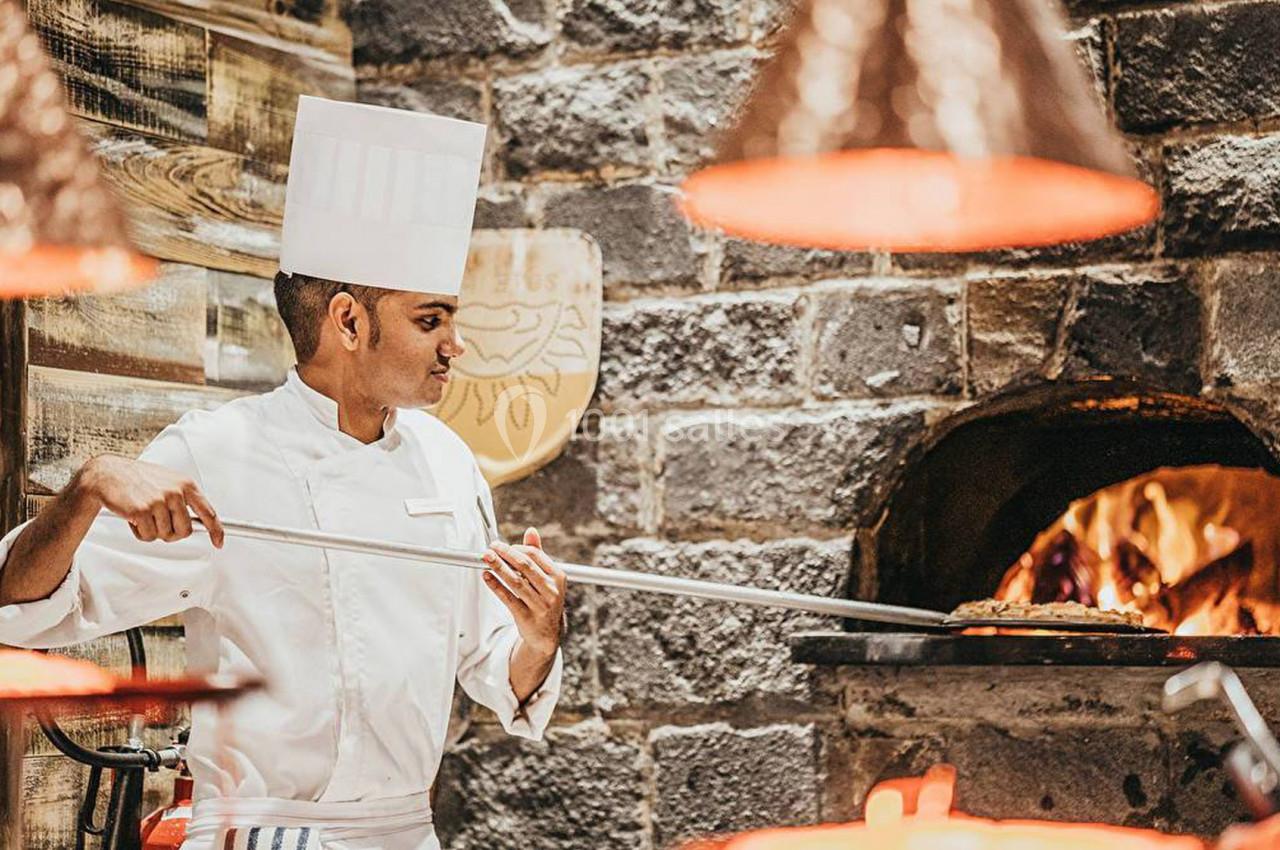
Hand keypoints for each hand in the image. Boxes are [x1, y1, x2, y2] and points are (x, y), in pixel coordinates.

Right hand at [78, 455, 224, 547]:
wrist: (109, 473)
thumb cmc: (139, 478)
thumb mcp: (169, 482)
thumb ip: (184, 499)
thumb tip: (200, 522)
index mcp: (186, 484)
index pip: (208, 512)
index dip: (216, 531)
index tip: (218, 542)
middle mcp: (175, 492)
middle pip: (185, 531)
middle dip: (172, 533)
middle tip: (159, 523)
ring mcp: (159, 502)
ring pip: (165, 535)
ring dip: (153, 531)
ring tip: (144, 514)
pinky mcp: (142, 511)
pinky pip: (148, 536)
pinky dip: (140, 533)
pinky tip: (134, 518)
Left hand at [481, 528, 565, 657]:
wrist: (548, 634)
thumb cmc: (545, 599)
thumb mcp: (547, 577)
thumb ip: (538, 553)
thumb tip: (531, 531)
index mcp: (558, 577)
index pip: (535, 555)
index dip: (516, 548)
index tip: (502, 546)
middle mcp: (551, 590)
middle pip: (524, 566)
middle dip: (505, 554)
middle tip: (491, 548)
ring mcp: (540, 605)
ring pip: (515, 581)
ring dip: (498, 567)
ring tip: (486, 558)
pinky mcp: (526, 617)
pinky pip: (508, 598)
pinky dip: (496, 586)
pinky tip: (487, 576)